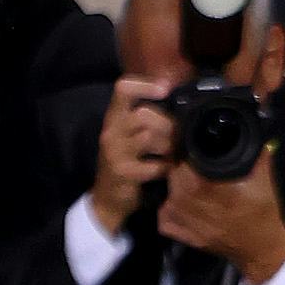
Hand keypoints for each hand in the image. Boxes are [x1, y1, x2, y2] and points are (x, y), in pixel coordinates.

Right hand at [89, 75, 173, 232]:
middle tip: (177, 135)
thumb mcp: (126, 135)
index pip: (122, 89)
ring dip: (168, 145)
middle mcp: (110, 132)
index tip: (165, 89)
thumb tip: (177, 99)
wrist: (106, 200)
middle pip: (142, 114)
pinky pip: (153, 165)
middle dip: (166, 123)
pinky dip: (165, 167)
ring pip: (148, 136)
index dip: (144, 84)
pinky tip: (166, 169)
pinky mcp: (123, 173)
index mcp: (113, 118)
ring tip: (174, 152)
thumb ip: (144, 117)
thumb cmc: (123, 162)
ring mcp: (115, 153)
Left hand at [163, 153, 284, 284]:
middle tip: (193, 169)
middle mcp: (195, 205)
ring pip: (167, 198)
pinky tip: (180, 205)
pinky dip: (168, 211)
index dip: (188, 157)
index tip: (196, 154)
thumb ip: (258, 155)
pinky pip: (164, 220)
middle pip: (174, 179)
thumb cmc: (263, 212)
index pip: (186, 165)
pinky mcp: (186, 237)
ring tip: (187, 185)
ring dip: (174, 190)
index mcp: (212, 188)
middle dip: (181, 171)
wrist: (260, 248)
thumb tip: (253, 133)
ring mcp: (188, 224)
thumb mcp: (264, 180)